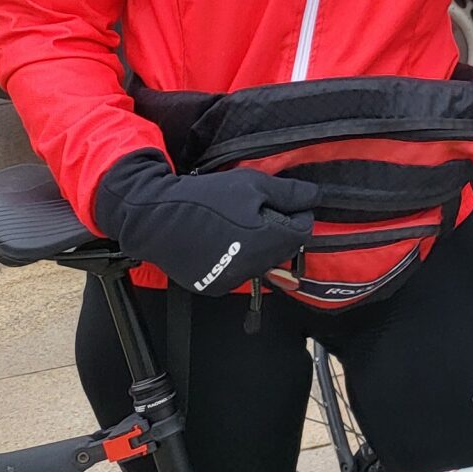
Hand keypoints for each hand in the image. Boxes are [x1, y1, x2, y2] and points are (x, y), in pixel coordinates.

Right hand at [91, 151, 317, 295]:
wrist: (155, 218)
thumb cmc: (206, 198)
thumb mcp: (253, 184)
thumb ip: (290, 193)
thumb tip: (317, 197)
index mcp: (269, 242)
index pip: (304, 230)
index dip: (297, 211)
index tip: (280, 201)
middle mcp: (255, 267)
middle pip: (284, 247)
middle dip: (279, 228)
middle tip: (255, 209)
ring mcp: (233, 280)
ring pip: (262, 261)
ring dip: (258, 244)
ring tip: (235, 223)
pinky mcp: (214, 287)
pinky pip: (238, 272)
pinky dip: (236, 257)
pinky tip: (220, 240)